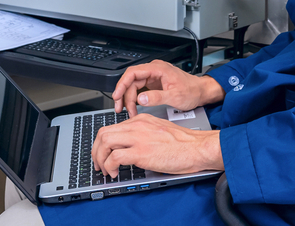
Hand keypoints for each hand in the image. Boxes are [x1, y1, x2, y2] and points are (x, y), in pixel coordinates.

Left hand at [91, 113, 222, 177]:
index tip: (103, 154)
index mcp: (141, 120)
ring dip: (100, 158)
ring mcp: (138, 137)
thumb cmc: (184, 143)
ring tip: (105, 170)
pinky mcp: (141, 152)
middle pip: (103, 133)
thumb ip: (143, 134)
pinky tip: (115, 173)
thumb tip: (130, 148)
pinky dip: (110, 166)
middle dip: (96, 150)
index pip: (112, 127)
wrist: (197, 147)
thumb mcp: (159, 131)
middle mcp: (137, 125)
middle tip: (99, 163)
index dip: (103, 143)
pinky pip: (115, 157)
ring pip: (105, 142)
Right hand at [111, 60, 224, 115]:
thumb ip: (157, 97)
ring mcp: (154, 77)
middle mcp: (154, 70)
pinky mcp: (154, 83)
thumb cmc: (192, 91)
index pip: (133, 73)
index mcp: (158, 69)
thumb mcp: (175, 96)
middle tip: (121, 109)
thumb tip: (141, 99)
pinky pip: (139, 89)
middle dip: (124, 95)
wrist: (201, 92)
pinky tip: (134, 107)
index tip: (117, 96)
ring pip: (134, 85)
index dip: (122, 84)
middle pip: (131, 80)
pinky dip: (135, 99)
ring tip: (129, 111)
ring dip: (129, 98)